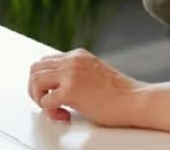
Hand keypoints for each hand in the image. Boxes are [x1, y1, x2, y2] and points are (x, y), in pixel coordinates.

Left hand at [28, 48, 145, 126]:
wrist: (134, 100)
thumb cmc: (119, 93)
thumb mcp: (93, 73)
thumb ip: (76, 73)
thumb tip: (58, 85)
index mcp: (78, 55)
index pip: (45, 61)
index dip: (44, 80)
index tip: (50, 93)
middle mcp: (72, 60)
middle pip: (35, 68)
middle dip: (36, 88)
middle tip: (47, 102)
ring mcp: (71, 74)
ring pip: (35, 81)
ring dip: (39, 98)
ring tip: (55, 108)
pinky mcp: (72, 90)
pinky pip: (45, 101)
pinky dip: (50, 112)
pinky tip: (64, 115)